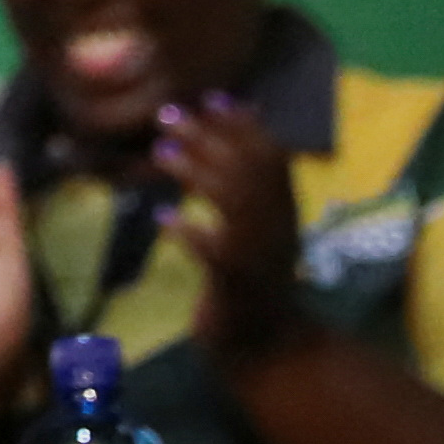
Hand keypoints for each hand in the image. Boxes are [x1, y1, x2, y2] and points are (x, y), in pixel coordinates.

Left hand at [158, 94, 311, 365]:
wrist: (265, 346)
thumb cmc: (250, 282)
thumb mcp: (253, 229)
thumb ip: (243, 187)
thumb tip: (224, 133)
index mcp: (283, 211)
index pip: (271, 156)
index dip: (243, 124)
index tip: (211, 96)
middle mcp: (277, 227)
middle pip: (249, 170)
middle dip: (210, 137)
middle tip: (167, 116)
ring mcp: (259, 255)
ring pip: (233, 203)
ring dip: (196, 172)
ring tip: (160, 155)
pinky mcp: (236, 283)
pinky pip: (215, 251)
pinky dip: (188, 231)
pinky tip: (164, 217)